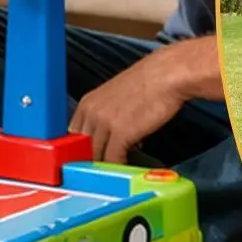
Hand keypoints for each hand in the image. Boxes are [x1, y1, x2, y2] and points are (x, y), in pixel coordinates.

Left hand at [69, 49, 185, 164]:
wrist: (168, 73)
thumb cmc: (149, 82)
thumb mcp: (117, 96)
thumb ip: (106, 116)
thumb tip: (107, 139)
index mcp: (88, 102)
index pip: (72, 136)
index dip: (83, 150)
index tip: (91, 159)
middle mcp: (91, 112)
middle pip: (82, 149)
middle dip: (94, 160)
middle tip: (106, 168)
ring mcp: (104, 123)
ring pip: (96, 157)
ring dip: (108, 166)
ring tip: (120, 166)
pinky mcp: (120, 134)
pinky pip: (113, 160)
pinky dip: (121, 167)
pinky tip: (130, 165)